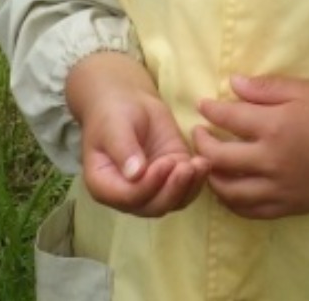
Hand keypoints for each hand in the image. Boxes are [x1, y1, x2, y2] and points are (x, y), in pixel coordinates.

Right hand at [67, 51, 207, 216]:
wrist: (128, 102)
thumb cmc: (113, 112)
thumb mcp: (114, 126)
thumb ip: (123, 149)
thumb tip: (135, 174)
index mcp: (104, 185)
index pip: (128, 197)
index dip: (148, 186)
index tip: (165, 164)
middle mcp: (128, 195)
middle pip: (153, 206)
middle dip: (172, 190)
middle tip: (185, 166)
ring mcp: (152, 189)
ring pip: (173, 202)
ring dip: (188, 187)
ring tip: (199, 164)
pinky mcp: (172, 179)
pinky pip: (187, 190)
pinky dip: (197, 181)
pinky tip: (203, 163)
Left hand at [194, 74, 308, 219]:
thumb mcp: (304, 90)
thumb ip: (266, 88)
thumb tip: (232, 83)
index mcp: (274, 127)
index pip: (228, 118)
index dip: (210, 110)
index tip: (203, 105)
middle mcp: (271, 161)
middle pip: (218, 157)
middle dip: (201, 144)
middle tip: (198, 134)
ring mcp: (278, 188)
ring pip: (229, 190)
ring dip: (211, 176)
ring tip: (208, 164)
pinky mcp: (288, 207)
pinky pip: (250, 210)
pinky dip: (232, 201)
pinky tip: (229, 188)